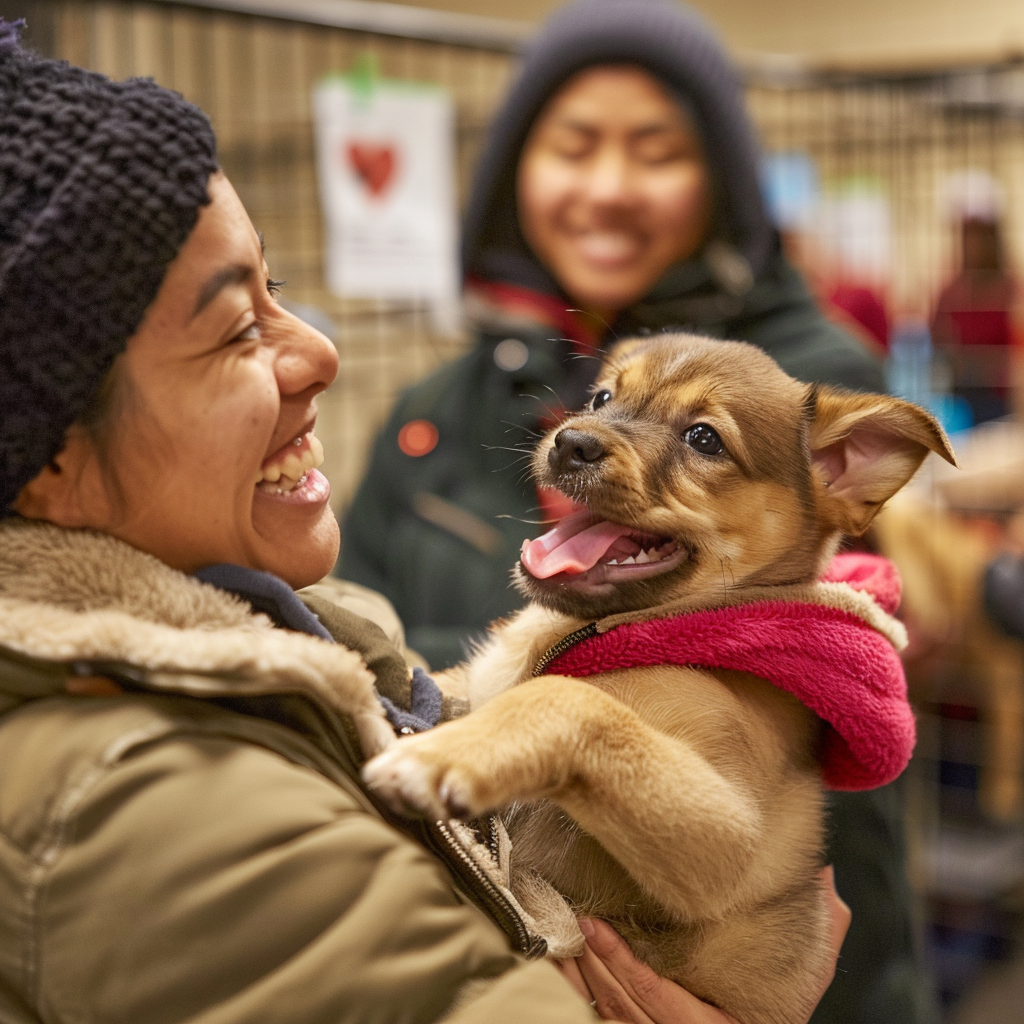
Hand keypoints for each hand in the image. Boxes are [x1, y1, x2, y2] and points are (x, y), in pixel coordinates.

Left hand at [555, 866, 850, 1023]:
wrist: (754, 1020)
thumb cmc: (781, 1002)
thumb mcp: (806, 971)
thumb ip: (820, 929)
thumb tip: (826, 875)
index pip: (666, 1006)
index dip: (629, 970)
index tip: (599, 928)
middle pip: (627, 1010)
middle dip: (598, 967)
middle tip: (577, 921)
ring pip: (609, 1017)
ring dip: (581, 978)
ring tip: (563, 935)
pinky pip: (600, 1021)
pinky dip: (576, 992)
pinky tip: (560, 962)